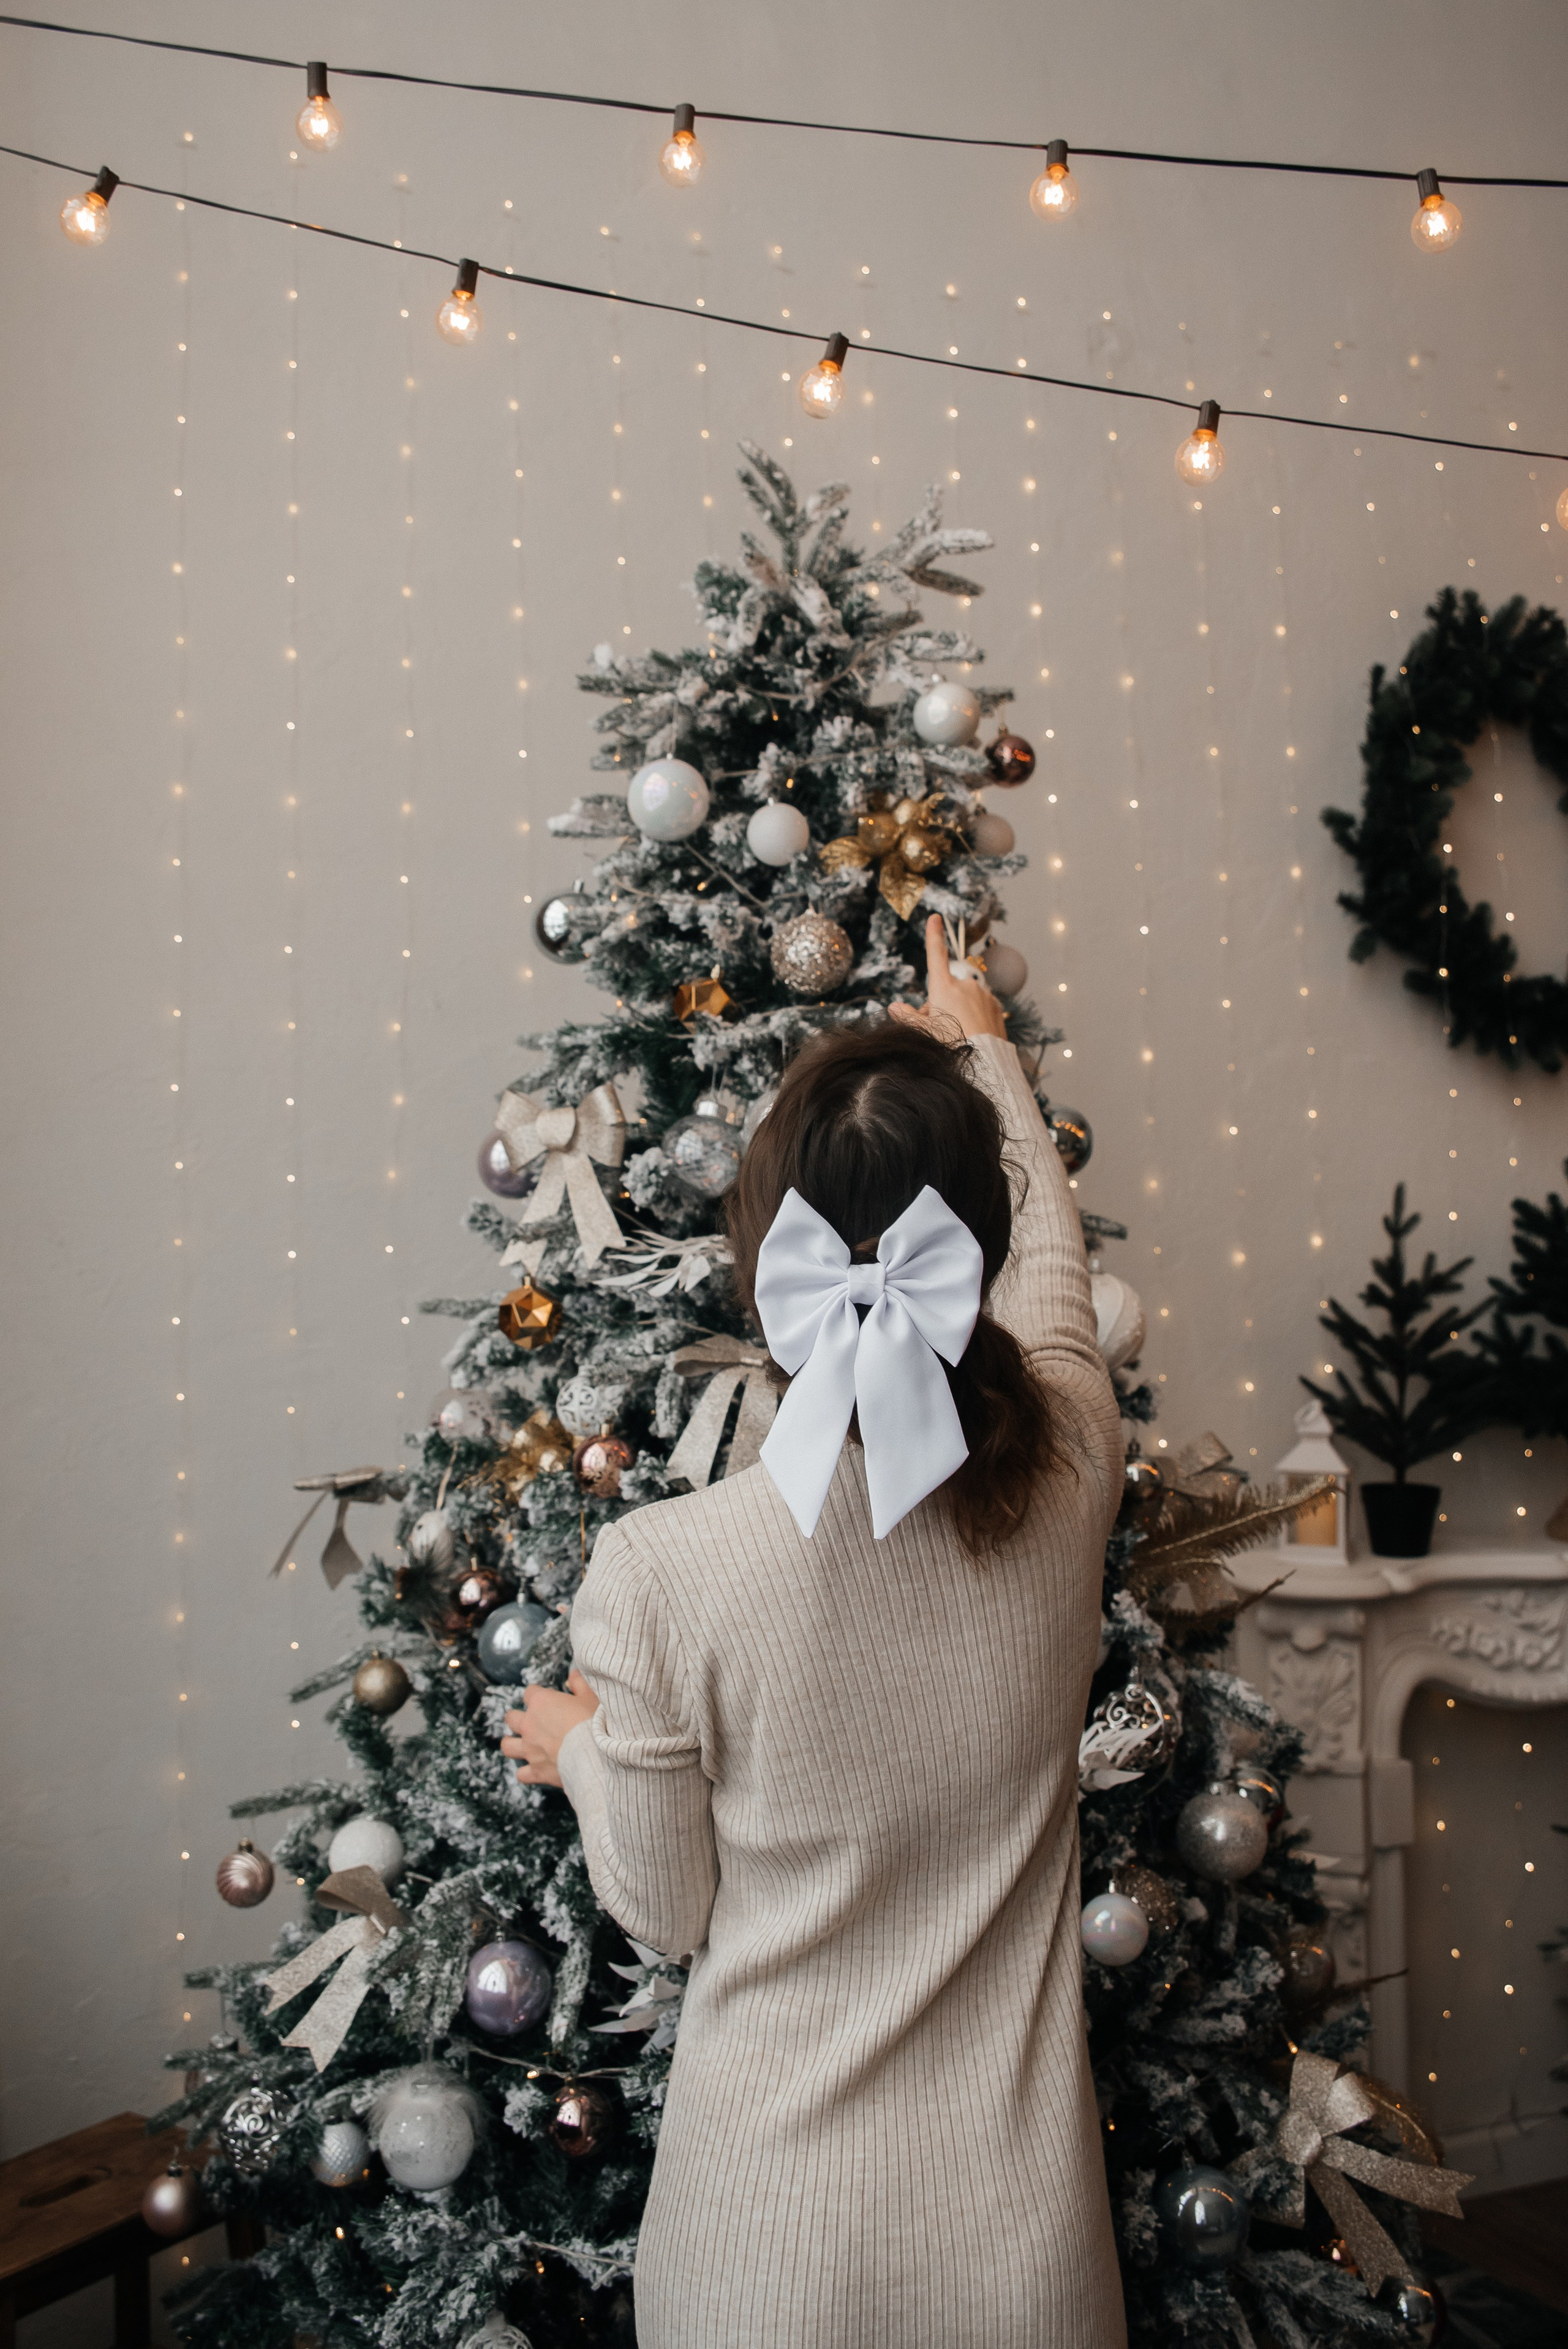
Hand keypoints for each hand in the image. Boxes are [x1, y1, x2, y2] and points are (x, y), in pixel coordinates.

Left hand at [501, 1669, 599, 1788]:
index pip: (530, 1692)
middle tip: (531, 1721)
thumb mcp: (590, 1696)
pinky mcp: (536, 1771)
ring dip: (512, 1744)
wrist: (595, 1755)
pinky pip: (521, 1774)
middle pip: (511, 1717)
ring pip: (507, 1746)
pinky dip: (526, 1772)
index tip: (548, 1700)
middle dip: (517, 1718)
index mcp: (541, 1703)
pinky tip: (534, 1770)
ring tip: (521, 1744)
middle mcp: (530, 1725)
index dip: (538, 1695)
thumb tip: (573, 1674)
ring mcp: (530, 1749)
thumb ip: (579, 1683)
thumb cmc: (593, 1722)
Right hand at [890, 914, 1009, 1042]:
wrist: (985, 1060)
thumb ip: (909, 1017)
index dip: (934, 936)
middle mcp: (965, 986)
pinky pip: (979, 1009)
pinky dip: (974, 1018)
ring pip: (964, 1001)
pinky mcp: (996, 1007)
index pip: (936, 955)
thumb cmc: (951, 1044)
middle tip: (938, 1029)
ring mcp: (982, 995)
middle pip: (946, 990)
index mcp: (944, 987)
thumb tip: (894, 1007)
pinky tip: (972, 1035)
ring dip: (958, 1012)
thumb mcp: (924, 1031)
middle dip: (940, 1005)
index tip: (935, 918)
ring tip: (958, 1035)